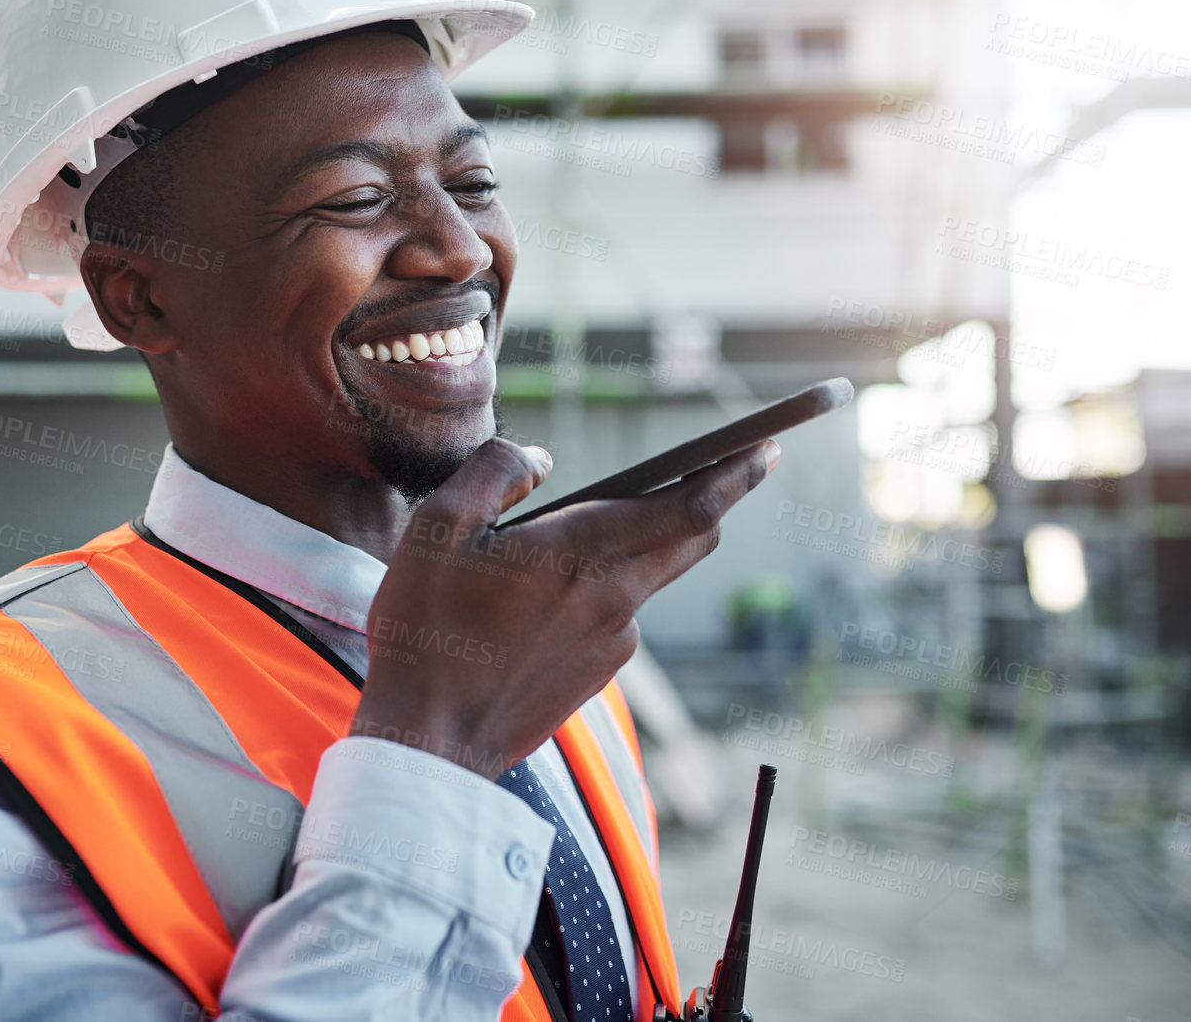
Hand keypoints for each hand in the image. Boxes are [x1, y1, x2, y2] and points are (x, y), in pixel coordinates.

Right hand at [351, 435, 779, 777]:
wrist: (429, 742)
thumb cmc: (426, 631)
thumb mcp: (437, 527)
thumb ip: (496, 473)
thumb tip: (541, 460)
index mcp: (581, 554)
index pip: (690, 507)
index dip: (735, 473)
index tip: (765, 448)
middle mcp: (613, 599)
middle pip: (690, 538)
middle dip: (713, 498)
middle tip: (722, 466)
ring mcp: (613, 643)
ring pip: (651, 575)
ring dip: (643, 543)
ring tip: (581, 531)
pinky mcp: (599, 674)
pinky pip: (619, 613)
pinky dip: (605, 587)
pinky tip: (547, 596)